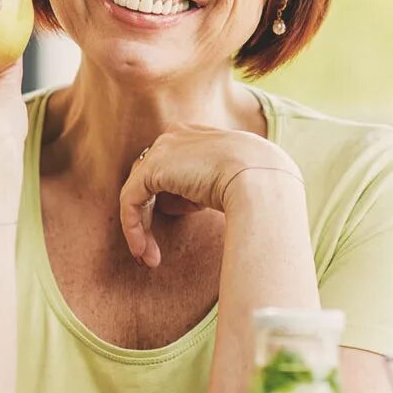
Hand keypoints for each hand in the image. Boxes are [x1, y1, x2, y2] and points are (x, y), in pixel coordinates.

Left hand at [119, 125, 304, 266]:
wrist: (262, 179)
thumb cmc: (258, 185)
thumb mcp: (229, 180)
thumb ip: (203, 186)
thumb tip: (183, 205)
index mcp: (195, 134)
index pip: (171, 166)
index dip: (169, 198)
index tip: (176, 224)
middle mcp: (175, 136)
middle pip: (150, 178)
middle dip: (150, 215)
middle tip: (152, 250)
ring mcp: (162, 149)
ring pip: (138, 192)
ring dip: (142, 228)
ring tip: (150, 258)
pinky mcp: (151, 169)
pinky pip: (130, 200)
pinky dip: (133, 228)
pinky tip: (143, 251)